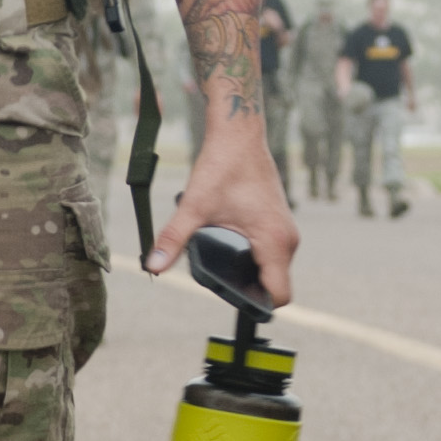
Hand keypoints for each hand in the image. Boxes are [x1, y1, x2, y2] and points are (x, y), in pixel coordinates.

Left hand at [148, 110, 298, 305]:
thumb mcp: (194, 206)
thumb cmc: (222, 165)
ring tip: (224, 266)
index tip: (232, 298)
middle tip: (219, 282)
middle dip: (250, 290)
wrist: (239, 136)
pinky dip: (257, 260)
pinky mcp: (280, 224)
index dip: (256, 305)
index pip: (278, 296)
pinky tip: (233, 252)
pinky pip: (273, 255)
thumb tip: (153, 266)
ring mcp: (287, 232)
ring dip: (253, 275)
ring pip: (274, 270)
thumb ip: (173, 239)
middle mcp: (287, 240)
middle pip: (275, 285)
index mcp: (274, 241)